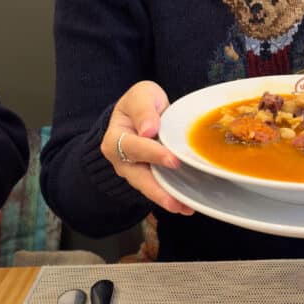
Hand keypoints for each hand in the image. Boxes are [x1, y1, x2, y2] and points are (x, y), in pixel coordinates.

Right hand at [100, 80, 194, 215]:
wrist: (143, 112)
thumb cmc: (142, 102)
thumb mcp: (142, 95)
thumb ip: (144, 109)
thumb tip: (148, 129)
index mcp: (115, 138)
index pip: (134, 147)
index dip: (153, 154)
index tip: (172, 160)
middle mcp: (121, 160)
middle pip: (138, 177)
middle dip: (157, 190)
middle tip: (175, 200)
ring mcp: (135, 172)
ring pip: (149, 188)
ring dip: (167, 199)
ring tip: (184, 208)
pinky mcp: (149, 178)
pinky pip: (159, 189)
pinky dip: (172, 198)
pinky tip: (188, 206)